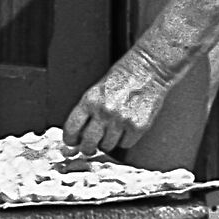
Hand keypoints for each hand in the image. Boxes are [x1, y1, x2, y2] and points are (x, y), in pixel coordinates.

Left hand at [61, 46, 178, 155]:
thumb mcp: (97, 91)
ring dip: (108, 142)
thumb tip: (79, 135)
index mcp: (90, 101)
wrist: (148, 70)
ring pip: (107, 146)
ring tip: (113, 129)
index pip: (71, 129)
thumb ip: (87, 112)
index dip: (70, 139)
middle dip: (88, 148)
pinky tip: (127, 126)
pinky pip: (125, 144)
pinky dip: (125, 139)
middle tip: (91, 146)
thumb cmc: (122, 78)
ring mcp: (121, 120)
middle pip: (88, 144)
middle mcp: (104, 112)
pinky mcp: (138, 126)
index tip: (73, 142)